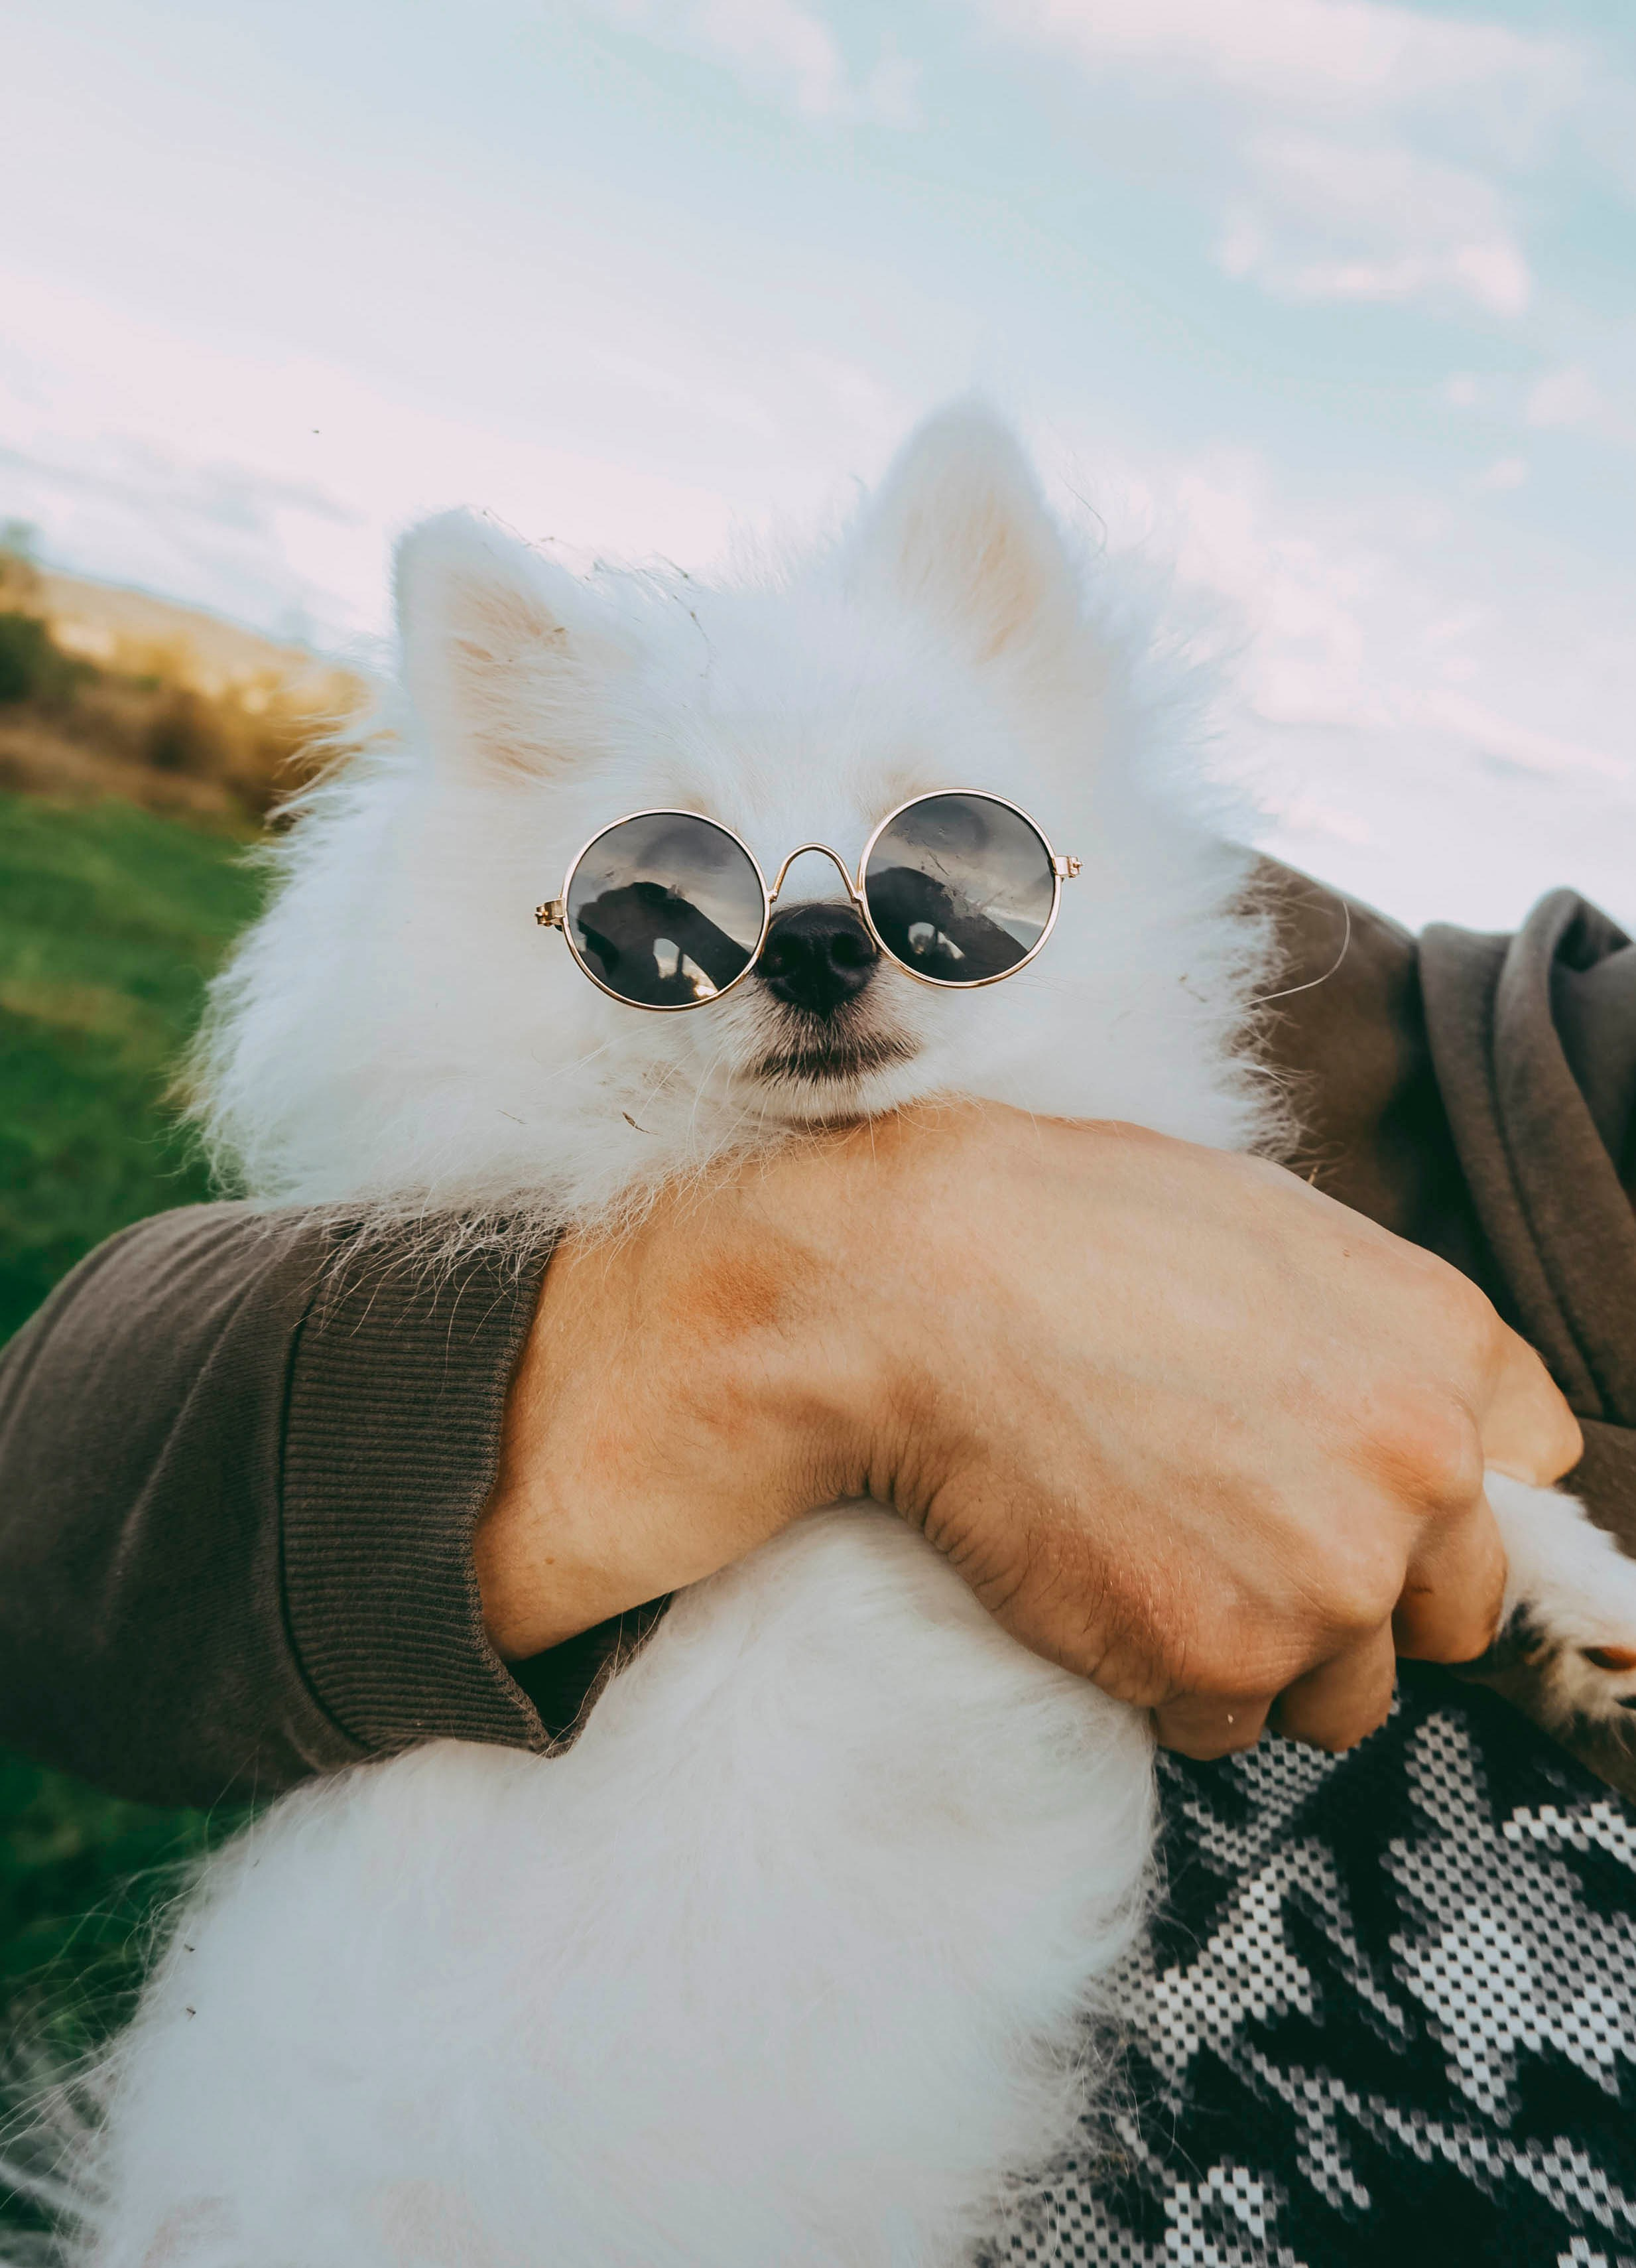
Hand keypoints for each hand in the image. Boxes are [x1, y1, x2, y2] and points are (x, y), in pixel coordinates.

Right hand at [476, 1104, 1579, 1756]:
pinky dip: (1167, 1681)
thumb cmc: (1057, 1230)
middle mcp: (1421, 1471)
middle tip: (1243, 1540)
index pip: (1538, 1474)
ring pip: (1340, 1690)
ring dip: (1263, 1652)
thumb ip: (1373, 1328)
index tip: (1384, 1505)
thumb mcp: (1259, 1223)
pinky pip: (1224, 1724)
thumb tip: (1418, 1419)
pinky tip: (1099, 1583)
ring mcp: (1326, 1580)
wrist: (908, 1291)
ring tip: (1150, 1556)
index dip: (1449, 1497)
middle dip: (1363, 1594)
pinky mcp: (1218, 1663)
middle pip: (1453, 1613)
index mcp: (1442, 1342)